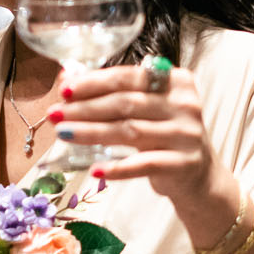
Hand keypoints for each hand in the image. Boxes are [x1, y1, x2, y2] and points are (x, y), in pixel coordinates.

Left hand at [54, 63, 236, 229]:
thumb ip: (112, 92)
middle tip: (55, 113)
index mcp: (176, 81)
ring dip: (91, 132)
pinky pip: (144, 164)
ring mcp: (186, 134)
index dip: (94, 82)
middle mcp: (184, 104)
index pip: (128, 77)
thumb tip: (66, 77)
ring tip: (63, 134)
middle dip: (85, 108)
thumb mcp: (144, 110)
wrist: (197, 176)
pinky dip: (117, 168)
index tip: (64, 90)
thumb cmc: (162, 135)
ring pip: (130, 131)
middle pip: (125, 103)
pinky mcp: (183, 163)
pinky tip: (94, 170)